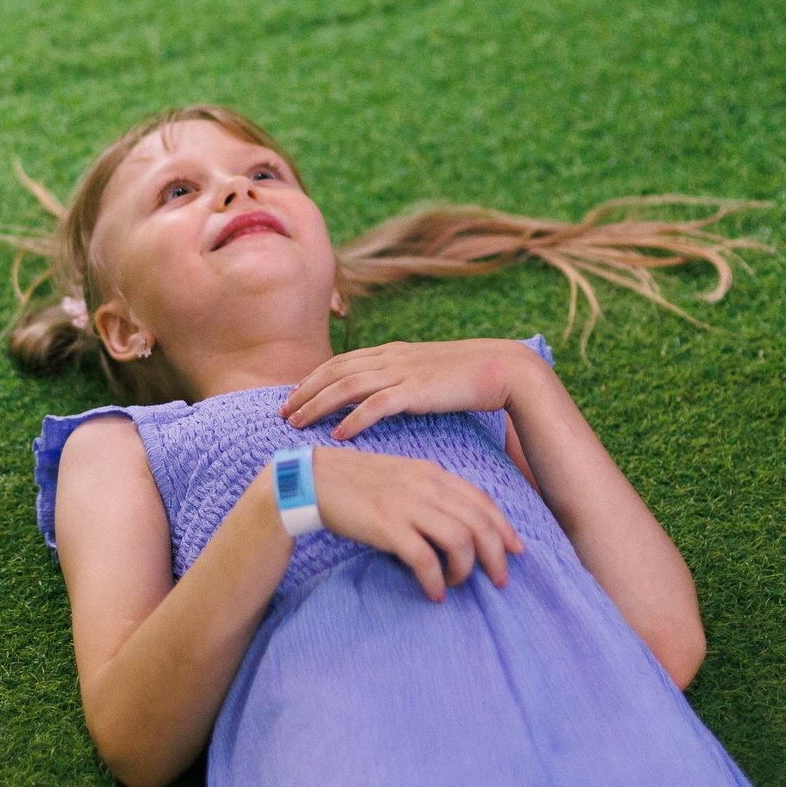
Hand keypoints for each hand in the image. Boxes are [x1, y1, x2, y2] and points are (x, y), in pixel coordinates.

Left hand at [282, 338, 542, 438]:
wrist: (504, 367)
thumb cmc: (468, 375)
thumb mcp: (426, 372)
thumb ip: (402, 380)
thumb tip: (382, 398)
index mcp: (392, 352)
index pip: (341, 361)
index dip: (313, 378)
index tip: (293, 395)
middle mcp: (391, 357)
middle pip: (334, 371)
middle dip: (304, 392)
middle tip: (281, 413)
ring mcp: (403, 372)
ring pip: (346, 386)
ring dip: (317, 405)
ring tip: (297, 424)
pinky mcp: (417, 390)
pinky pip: (377, 405)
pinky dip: (353, 419)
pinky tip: (337, 435)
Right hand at [306, 445, 521, 599]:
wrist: (312, 480)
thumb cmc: (357, 484)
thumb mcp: (402, 479)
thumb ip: (431, 494)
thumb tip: (458, 524)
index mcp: (432, 473)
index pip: (482, 500)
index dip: (504, 528)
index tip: (516, 550)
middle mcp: (426, 486)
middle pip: (480, 523)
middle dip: (496, 556)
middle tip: (499, 580)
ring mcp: (407, 505)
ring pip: (459, 540)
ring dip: (466, 570)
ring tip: (457, 584)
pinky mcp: (387, 526)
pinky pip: (424, 559)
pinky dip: (436, 581)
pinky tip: (434, 592)